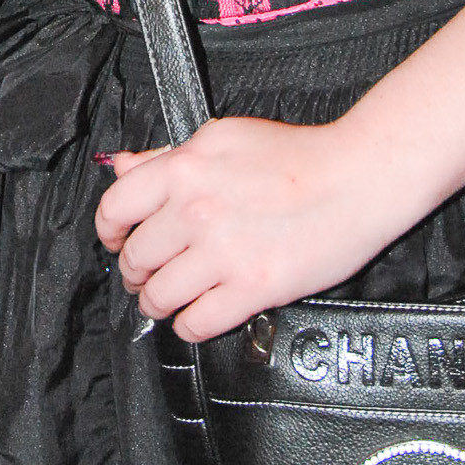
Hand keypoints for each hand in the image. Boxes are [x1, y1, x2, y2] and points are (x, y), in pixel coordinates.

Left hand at [94, 114, 396, 341]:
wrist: (355, 179)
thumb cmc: (296, 156)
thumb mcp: (221, 137)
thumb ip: (167, 156)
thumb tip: (122, 166)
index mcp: (183, 169)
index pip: (115, 207)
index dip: (109, 230)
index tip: (115, 240)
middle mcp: (195, 210)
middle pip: (135, 257)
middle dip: (135, 271)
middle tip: (144, 275)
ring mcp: (222, 252)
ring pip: (159, 295)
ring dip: (157, 303)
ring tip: (164, 300)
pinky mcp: (252, 288)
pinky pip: (197, 323)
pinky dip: (188, 326)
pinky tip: (195, 317)